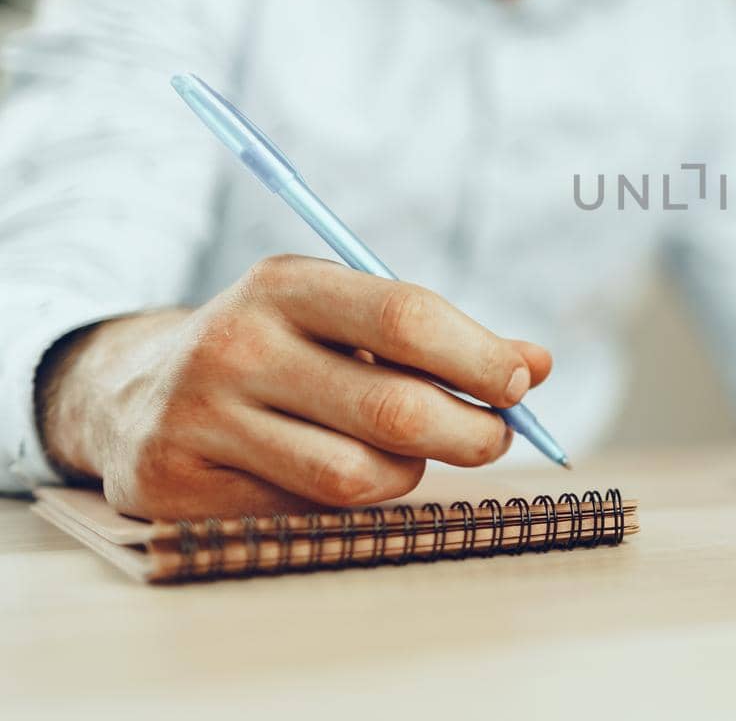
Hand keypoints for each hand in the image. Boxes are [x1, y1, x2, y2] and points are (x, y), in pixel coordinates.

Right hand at [38, 255, 551, 518]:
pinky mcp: (177, 488)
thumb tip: (537, 365)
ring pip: (356, 476)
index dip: (478, 357)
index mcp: (285, 285)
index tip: (519, 384)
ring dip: (407, 474)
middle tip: (496, 436)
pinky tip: (334, 474)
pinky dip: (345, 506)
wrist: (133, 392)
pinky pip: (305, 516)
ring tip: (407, 454)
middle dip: (471, 432)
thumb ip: (443, 338)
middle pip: (393, 410)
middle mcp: (236, 345)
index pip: (405, 317)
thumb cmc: (280, 349)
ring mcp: (199, 419)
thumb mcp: (347, 318)